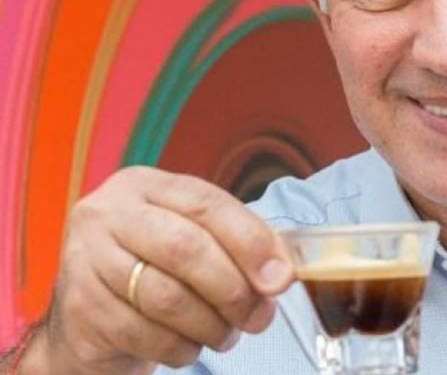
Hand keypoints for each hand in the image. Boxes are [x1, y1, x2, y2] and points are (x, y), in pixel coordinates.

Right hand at [28, 166, 294, 373]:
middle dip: (233, 289)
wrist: (92, 315)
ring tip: (226, 334)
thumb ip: (241, 245)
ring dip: (211, 325)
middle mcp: (108, 213)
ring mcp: (86, 258)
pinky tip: (190, 345)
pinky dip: (180, 347)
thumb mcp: (198, 240)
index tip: (281, 278)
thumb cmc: (158, 269)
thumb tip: (281, 273)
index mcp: (145, 185)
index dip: (250, 241)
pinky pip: (144, 334)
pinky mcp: (79, 307)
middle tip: (259, 318)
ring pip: (166, 297)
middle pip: (185, 247)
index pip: (206, 203)